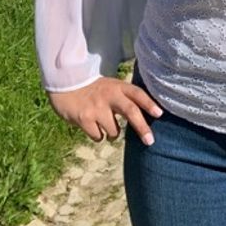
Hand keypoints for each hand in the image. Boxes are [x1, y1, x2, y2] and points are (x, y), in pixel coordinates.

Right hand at [47, 76, 162, 144]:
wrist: (65, 84)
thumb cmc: (93, 89)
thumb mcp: (111, 87)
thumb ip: (124, 98)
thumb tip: (144, 117)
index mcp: (118, 87)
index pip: (137, 93)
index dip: (149, 103)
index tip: (160, 114)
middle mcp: (109, 96)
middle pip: (130, 111)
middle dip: (142, 127)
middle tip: (150, 141)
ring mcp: (96, 107)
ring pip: (114, 131)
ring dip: (112, 133)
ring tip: (103, 123)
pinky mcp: (84, 118)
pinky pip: (98, 136)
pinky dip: (98, 135)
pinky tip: (91, 125)